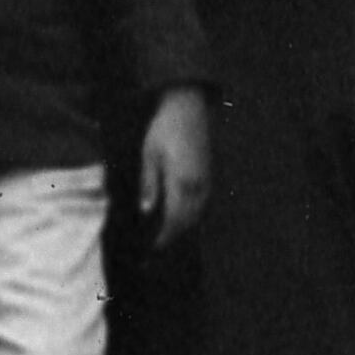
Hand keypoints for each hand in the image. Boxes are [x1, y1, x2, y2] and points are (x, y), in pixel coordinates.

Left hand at [134, 88, 214, 245]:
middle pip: (188, 220)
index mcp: (182, 181)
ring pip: (197, 213)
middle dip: (173, 236)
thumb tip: (146, 211)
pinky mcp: (209, 173)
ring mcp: (206, 179)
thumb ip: (150, 184)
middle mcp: (198, 184)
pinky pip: (202, 202)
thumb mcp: (149, 154)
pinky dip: (191, 214)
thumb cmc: (164, 128)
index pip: (174, 219)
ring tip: (167, 235)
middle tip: (157, 247)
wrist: (187, 106)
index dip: (164, 236)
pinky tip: (181, 215)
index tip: (153, 248)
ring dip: (183, 226)